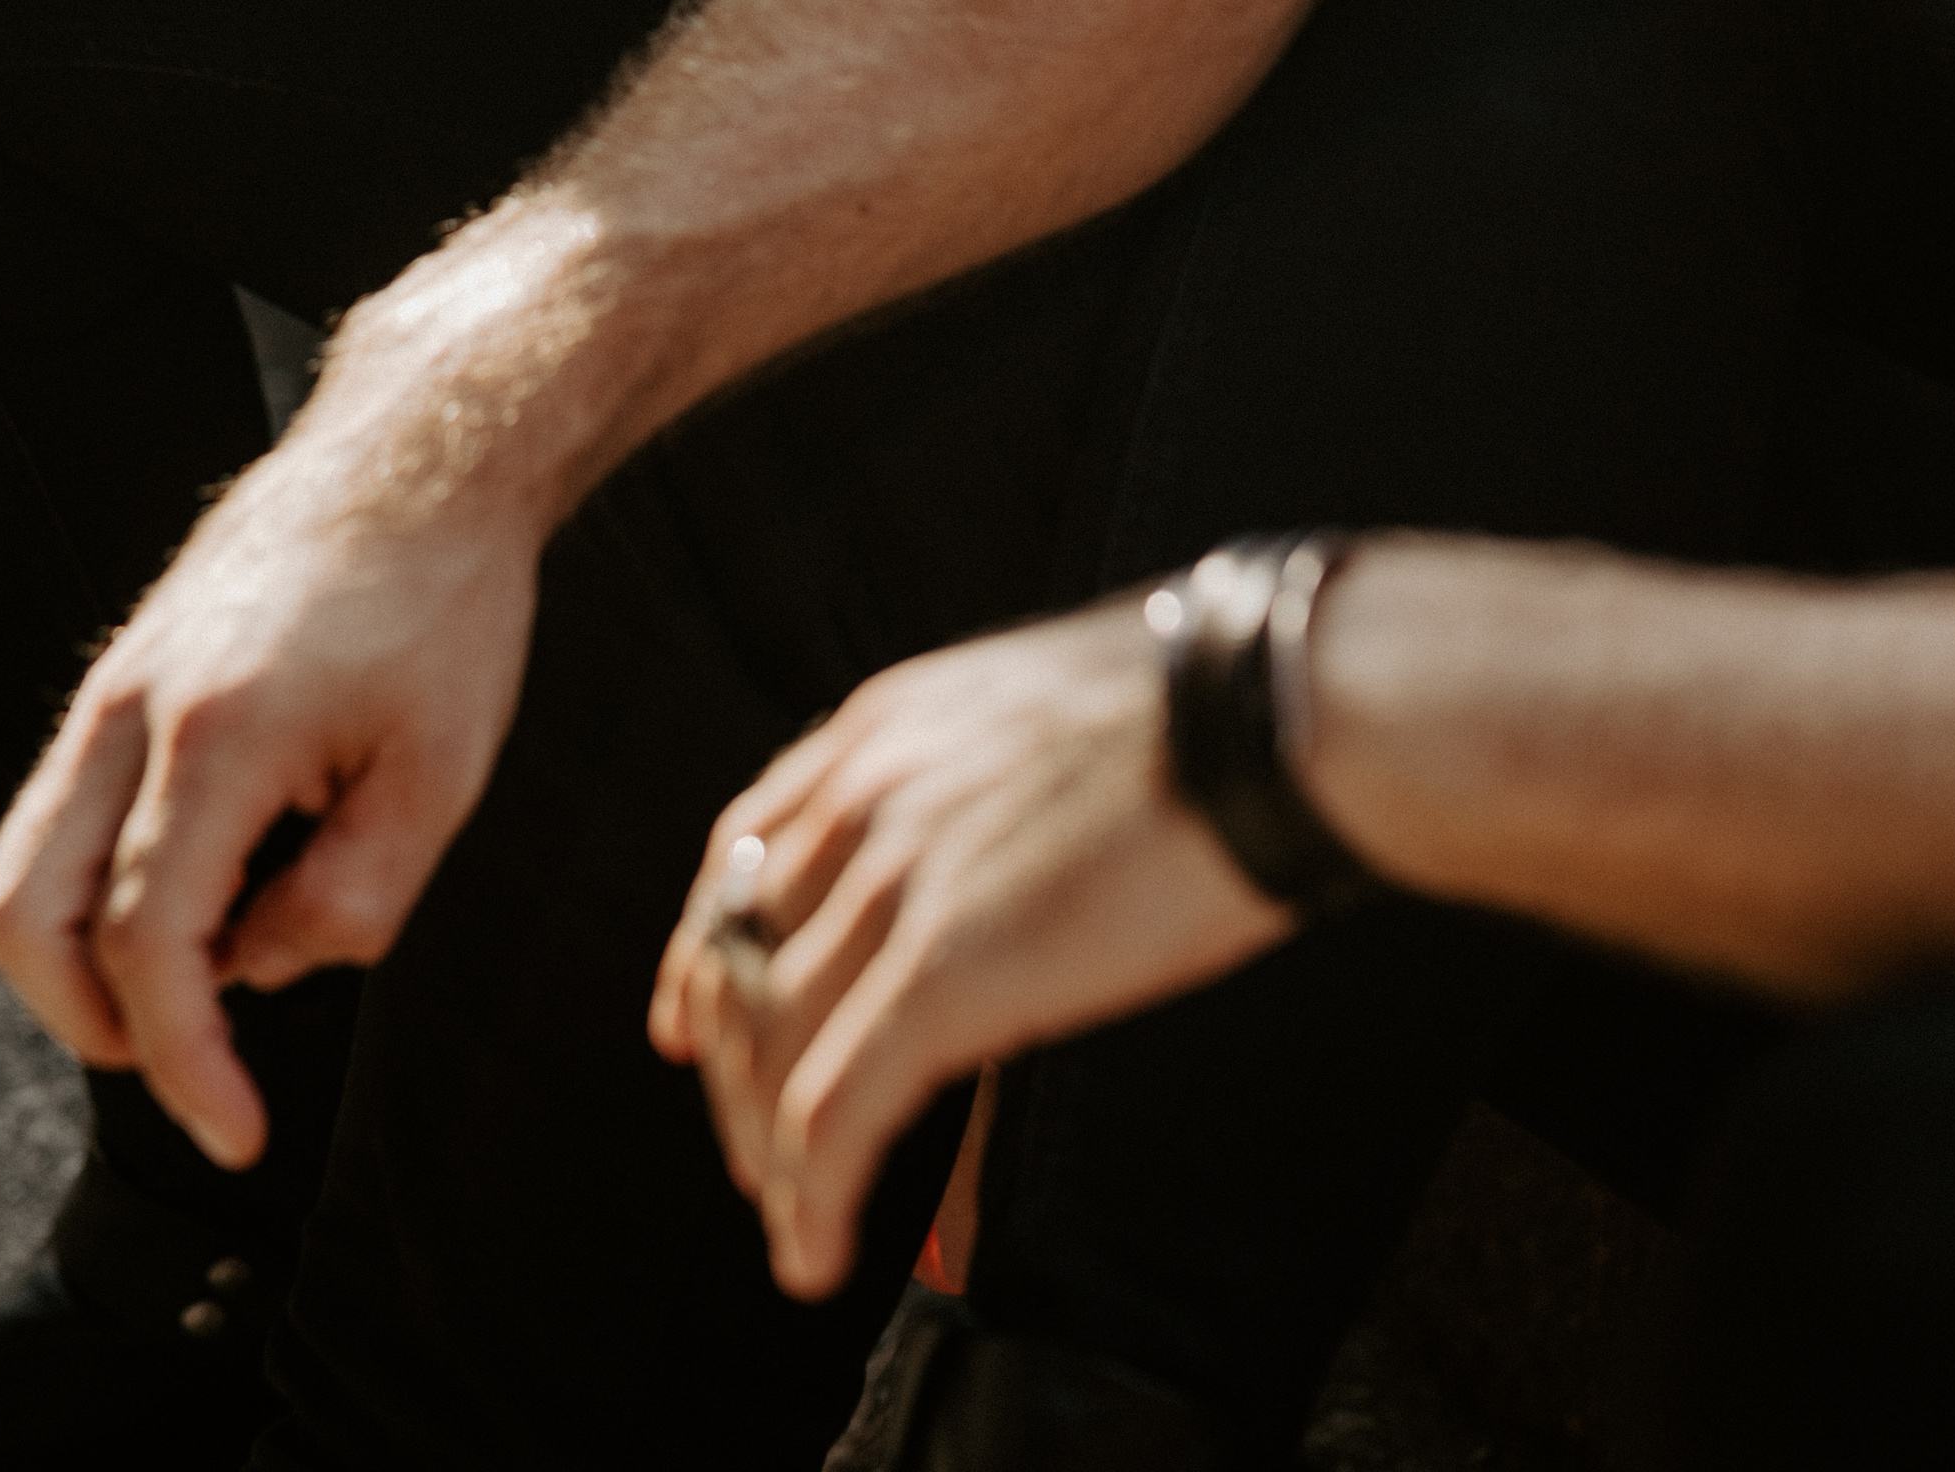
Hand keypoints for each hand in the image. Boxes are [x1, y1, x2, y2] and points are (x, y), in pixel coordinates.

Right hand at [0, 427, 539, 1169]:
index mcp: (218, 733)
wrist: (421, 454)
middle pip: (29, 919)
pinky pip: (64, 814)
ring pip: (26, 869)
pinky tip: (218, 887)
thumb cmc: (448, 601)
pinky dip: (105, 887)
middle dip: (101, 1025)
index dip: (187, 1064)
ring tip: (217, 972)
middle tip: (205, 1061)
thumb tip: (256, 971)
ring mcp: (113, 686)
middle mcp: (133, 708)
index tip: (240, 1131)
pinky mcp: (120, 677)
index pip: (151, 947)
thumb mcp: (442, 772)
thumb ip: (350, 902)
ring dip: (88, 960)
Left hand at [652, 597, 1289, 1298]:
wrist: (1268, 715)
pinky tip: (818, 1252)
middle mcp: (865, 794)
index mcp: (884, 725)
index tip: (686, 1019)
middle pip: (739, 958)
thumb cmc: (1199, 709)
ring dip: (769, 1150)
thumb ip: (970, 770)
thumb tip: (984, 840)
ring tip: (792, 1217)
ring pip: (772, 1047)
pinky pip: (834, 1111)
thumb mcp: (1034, 703)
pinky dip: (811, 1197)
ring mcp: (896, 881)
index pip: (740, 849)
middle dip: (735, 1068)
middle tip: (754, 1150)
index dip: (701, 948)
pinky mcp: (944, 973)